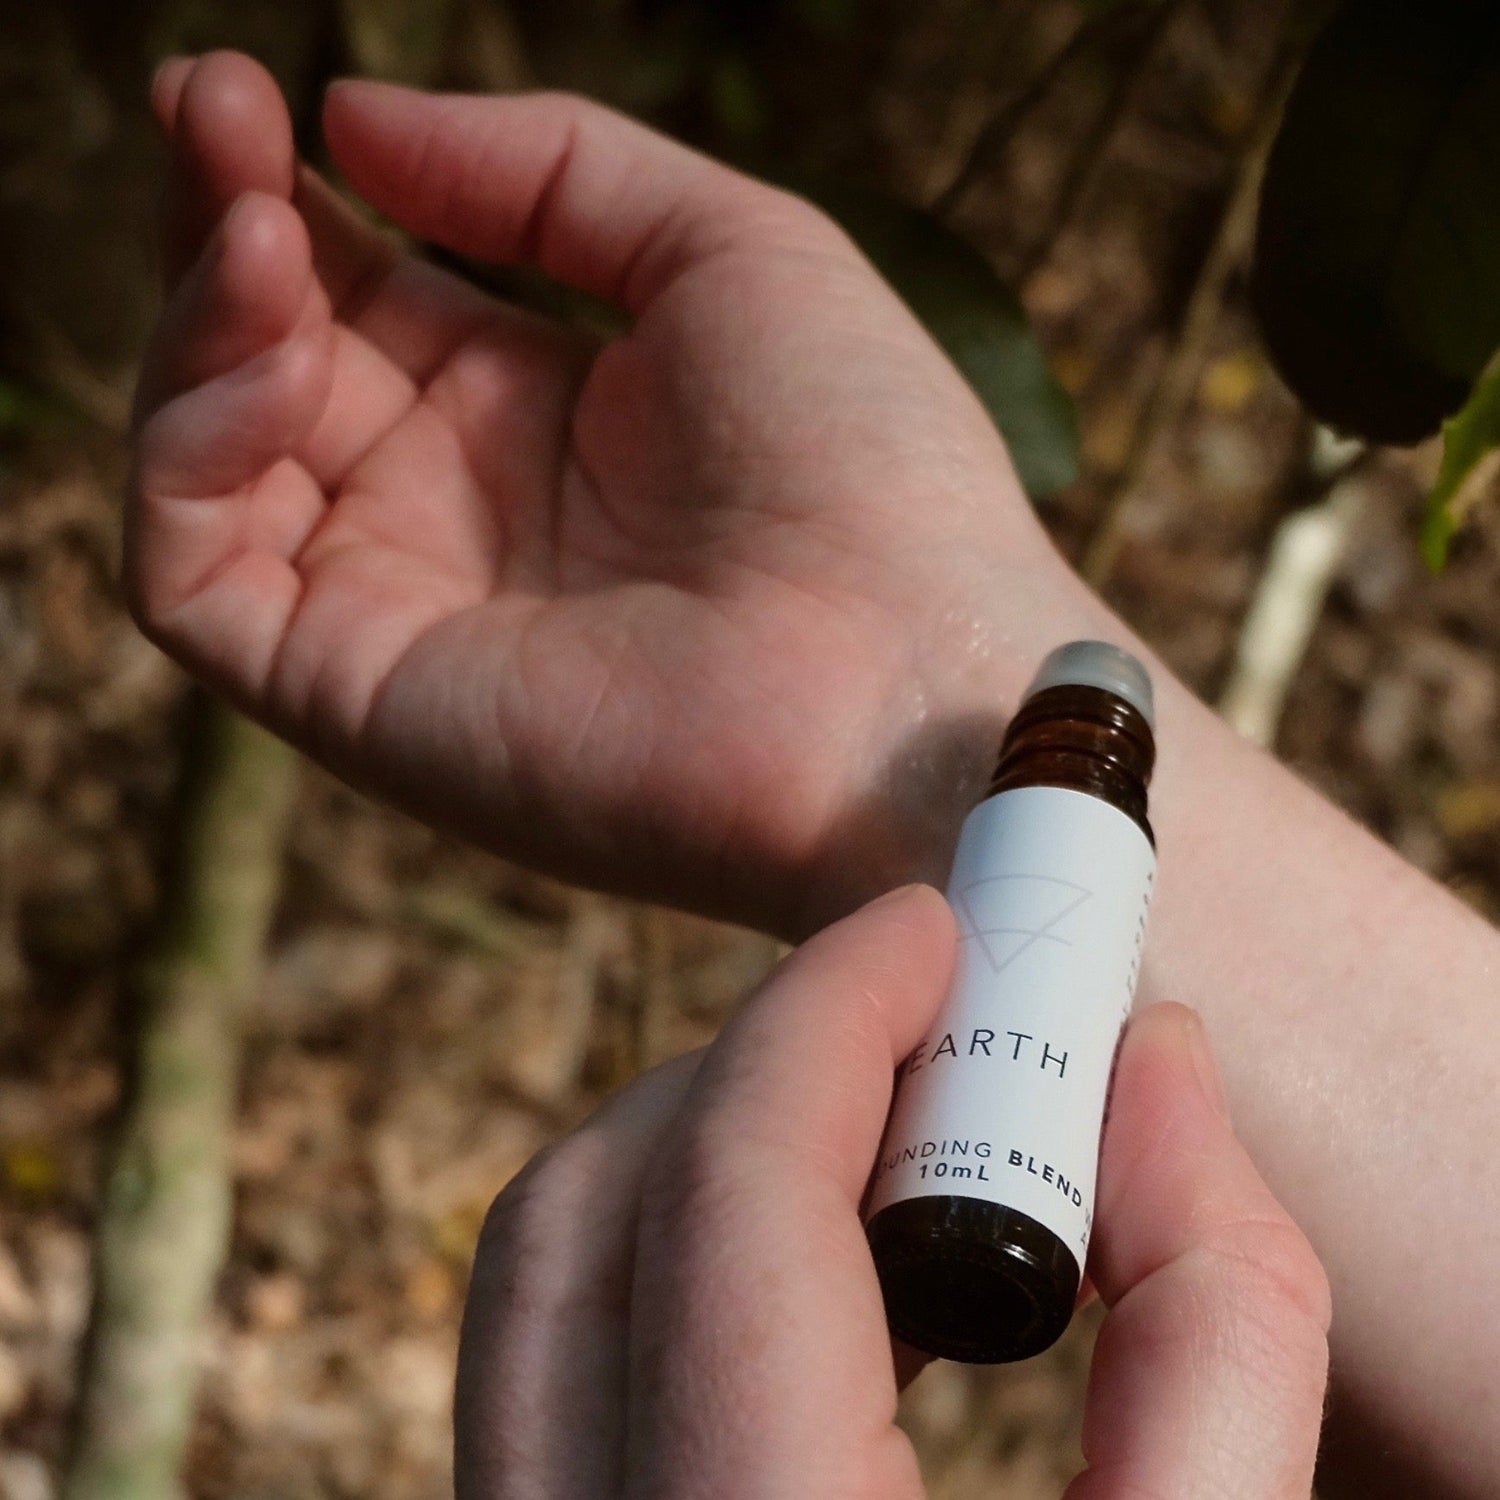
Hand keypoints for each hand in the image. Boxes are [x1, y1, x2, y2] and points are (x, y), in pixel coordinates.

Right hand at [130, 52, 1099, 937]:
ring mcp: (398, 607)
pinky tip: (271, 358)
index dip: (288, 189)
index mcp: (537, 414)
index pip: (360, 292)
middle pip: (268, 358)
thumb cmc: (865, 467)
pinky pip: (190, 578)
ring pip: (209, 458)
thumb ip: (546, 173)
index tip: (239, 87)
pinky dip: (190, 450)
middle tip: (207, 102)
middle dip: (223, 222)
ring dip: (199, 320)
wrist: (905, 683)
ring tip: (262, 232)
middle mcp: (452, 512)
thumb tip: (351, 117)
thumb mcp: (727, 254)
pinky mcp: (355, 695)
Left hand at [455, 886, 1329, 1498]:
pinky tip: (829, 1291)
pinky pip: (561, 1374)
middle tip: (924, 1029)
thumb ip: (1215, 1321)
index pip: (730, 1191)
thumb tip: (1158, 1065)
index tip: (935, 920)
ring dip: (710, 1158)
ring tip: (893, 1154)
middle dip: (755, 1066)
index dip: (833, 1006)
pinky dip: (680, 1268)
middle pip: (581, 1213)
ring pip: (544, 1287)